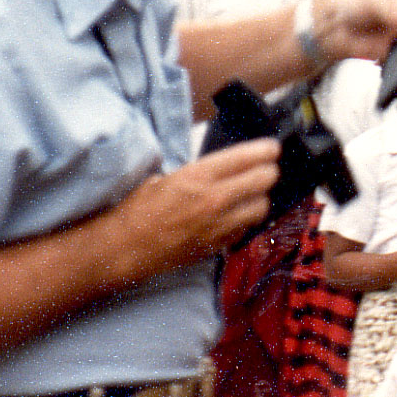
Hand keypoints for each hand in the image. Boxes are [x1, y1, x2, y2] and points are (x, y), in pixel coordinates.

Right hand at [105, 139, 279, 282]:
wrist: (123, 249)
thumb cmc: (137, 210)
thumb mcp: (165, 178)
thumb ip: (197, 173)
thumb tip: (221, 168)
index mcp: (198, 176)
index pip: (247, 157)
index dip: (266, 150)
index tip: (272, 147)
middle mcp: (215, 199)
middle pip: (264, 180)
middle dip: (269, 171)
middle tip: (267, 168)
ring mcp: (219, 225)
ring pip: (262, 207)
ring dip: (260, 198)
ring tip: (252, 194)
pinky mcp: (218, 245)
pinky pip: (246, 229)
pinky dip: (246, 220)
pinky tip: (237, 215)